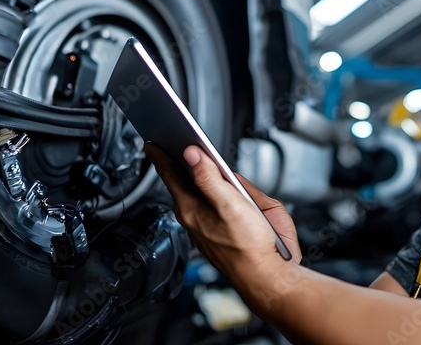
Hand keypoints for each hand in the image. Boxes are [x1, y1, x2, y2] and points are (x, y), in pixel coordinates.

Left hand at [144, 143, 302, 277]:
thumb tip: (192, 154)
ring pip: (208, 193)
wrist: (268, 276)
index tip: (152, 144)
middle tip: (175, 144)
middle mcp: (200, 216)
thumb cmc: (249, 248)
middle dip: (184, 165)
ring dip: (208, 179)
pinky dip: (224, 193)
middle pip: (189, 183)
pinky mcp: (228, 230)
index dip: (162, 157)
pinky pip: (223, 204)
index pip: (172, 176)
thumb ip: (209, 178)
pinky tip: (233, 190)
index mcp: (193, 209)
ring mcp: (213, 224)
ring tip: (206, 161)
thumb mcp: (230, 205)